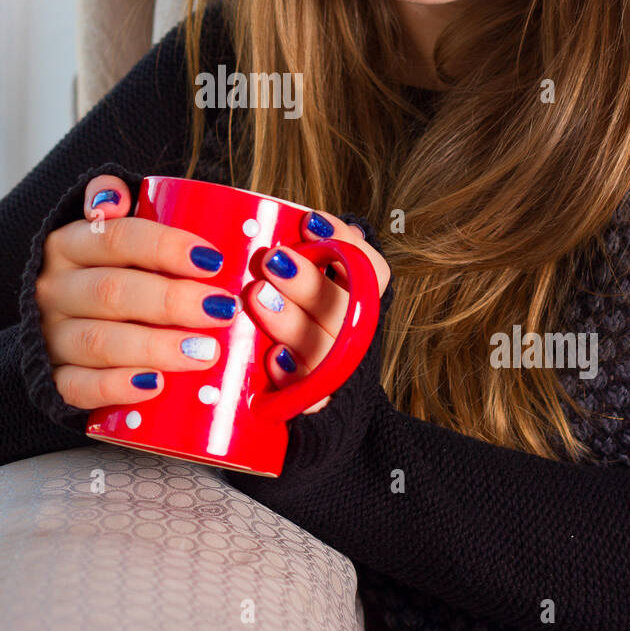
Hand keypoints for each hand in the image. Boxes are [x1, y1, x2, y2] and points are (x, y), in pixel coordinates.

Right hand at [35, 174, 241, 410]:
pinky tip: (155, 385)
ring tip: (204, 352)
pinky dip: (117, 387)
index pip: (116, 238)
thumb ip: (116, 205)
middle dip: (172, 301)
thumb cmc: (109, 271)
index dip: (166, 247)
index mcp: (69, 244)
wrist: (58, 326)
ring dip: (155, 347)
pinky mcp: (52, 379)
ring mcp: (50, 336)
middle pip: (113, 291)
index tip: (214, 261)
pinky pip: (78, 387)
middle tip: (221, 310)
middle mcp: (54, 288)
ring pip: (99, 342)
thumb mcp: (108, 232)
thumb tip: (114, 195)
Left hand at [243, 209, 391, 413]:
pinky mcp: (317, 406)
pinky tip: (273, 359)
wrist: (328, 408)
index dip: (346, 245)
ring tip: (257, 296)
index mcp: (359, 303)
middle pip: (345, 307)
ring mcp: (338, 372)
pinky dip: (293, 376)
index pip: (373, 271)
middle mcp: (354, 335)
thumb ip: (306, 261)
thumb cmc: (303, 330)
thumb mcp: (310, 290)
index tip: (309, 223)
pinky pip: (312, 396)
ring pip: (325, 346)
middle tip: (271, 260)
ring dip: (292, 320)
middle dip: (307, 281)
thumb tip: (289, 223)